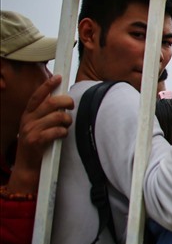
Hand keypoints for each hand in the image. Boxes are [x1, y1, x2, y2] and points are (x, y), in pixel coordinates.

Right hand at [7, 75, 73, 195]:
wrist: (27, 166)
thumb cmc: (37, 143)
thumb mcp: (36, 126)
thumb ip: (46, 114)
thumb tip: (62, 101)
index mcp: (28, 114)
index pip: (38, 96)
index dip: (48, 85)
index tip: (58, 77)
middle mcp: (28, 120)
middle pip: (51, 103)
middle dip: (66, 102)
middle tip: (71, 106)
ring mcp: (31, 130)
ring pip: (57, 117)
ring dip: (67, 120)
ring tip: (65, 126)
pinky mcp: (36, 141)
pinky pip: (57, 131)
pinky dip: (63, 132)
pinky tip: (62, 135)